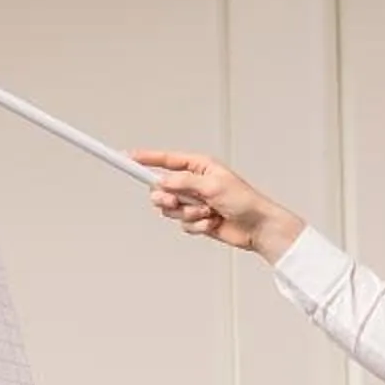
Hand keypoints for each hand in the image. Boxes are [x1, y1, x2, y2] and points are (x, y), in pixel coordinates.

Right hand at [130, 149, 305, 261]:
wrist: (257, 227)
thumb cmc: (244, 201)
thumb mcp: (212, 185)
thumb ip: (184, 182)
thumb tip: (162, 181)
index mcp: (199, 166)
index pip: (166, 160)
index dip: (146, 159)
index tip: (127, 156)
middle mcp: (194, 183)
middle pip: (161, 189)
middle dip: (168, 198)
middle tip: (176, 201)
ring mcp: (195, 202)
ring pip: (171, 209)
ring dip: (188, 214)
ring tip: (207, 213)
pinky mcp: (197, 220)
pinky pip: (184, 225)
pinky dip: (197, 226)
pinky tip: (213, 222)